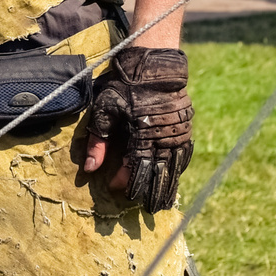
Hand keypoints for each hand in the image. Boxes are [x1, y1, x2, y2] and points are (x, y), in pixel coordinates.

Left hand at [72, 47, 194, 211]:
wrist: (155, 64)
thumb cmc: (126, 86)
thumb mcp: (105, 109)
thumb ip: (98, 141)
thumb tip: (90, 168)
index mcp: (142, 134)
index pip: (135, 168)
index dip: (125, 180)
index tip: (114, 187)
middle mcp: (164, 138)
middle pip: (158, 174)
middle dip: (150, 192)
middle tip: (147, 211)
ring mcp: (178, 134)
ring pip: (173, 168)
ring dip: (167, 187)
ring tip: (162, 204)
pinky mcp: (185, 128)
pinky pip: (184, 156)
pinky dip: (178, 170)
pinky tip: (175, 179)